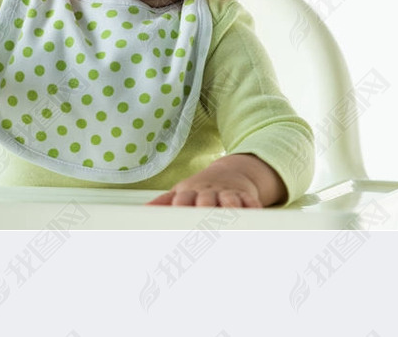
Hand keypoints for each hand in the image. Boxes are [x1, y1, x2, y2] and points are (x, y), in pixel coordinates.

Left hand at [147, 154, 284, 207]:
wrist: (228, 173)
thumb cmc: (200, 190)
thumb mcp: (180, 193)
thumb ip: (164, 203)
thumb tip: (142, 211)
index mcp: (189, 193)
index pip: (182, 200)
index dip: (179, 208)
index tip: (177, 217)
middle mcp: (207, 192)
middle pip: (205, 200)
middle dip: (205, 210)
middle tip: (204, 224)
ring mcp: (226, 193)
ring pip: (228, 200)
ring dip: (229, 207)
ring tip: (230, 217)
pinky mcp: (244, 195)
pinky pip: (249, 201)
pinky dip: (252, 207)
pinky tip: (254, 214)